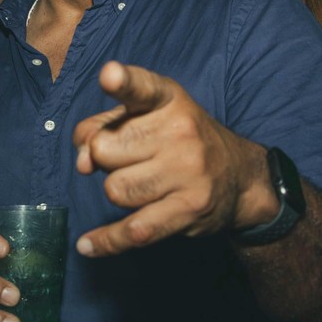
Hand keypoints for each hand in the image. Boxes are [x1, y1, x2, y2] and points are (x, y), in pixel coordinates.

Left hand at [73, 61, 277, 256]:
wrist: (238, 177)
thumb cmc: (178, 142)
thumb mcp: (147, 118)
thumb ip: (102, 126)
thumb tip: (82, 161)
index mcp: (168, 100)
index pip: (142, 88)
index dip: (123, 82)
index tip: (109, 76)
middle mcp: (181, 131)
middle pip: (104, 149)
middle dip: (105, 159)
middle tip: (130, 159)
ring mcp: (188, 171)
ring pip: (115, 189)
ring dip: (118, 191)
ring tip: (143, 183)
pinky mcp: (189, 209)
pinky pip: (133, 230)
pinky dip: (106, 241)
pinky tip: (88, 245)